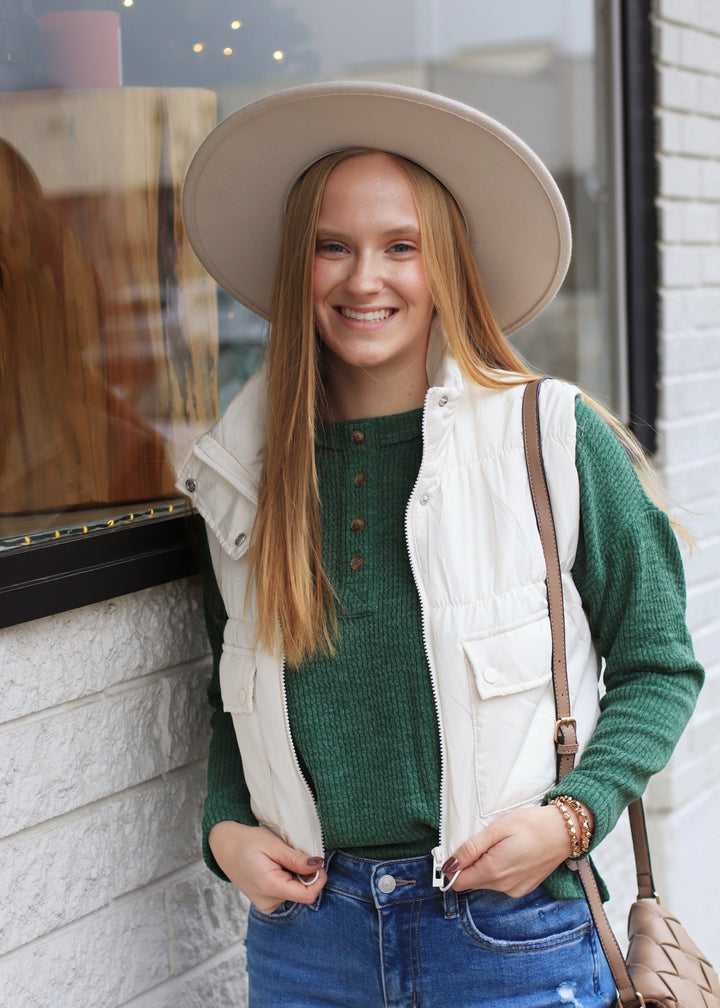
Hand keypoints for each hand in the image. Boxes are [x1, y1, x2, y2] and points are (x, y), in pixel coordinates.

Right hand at [208, 820, 326, 912]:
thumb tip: (318, 865)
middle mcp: (268, 902)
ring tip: (279, 860)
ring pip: (295, 893)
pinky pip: (286, 893)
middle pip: (302, 893)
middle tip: (291, 855)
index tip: (317, 861)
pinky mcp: (266, 902)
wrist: (225, 847)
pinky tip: (275, 868)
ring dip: (295, 876)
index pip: (307, 895)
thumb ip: (296, 859)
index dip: (318, 879)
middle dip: (304, 874)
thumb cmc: (247, 842)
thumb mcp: (273, 845)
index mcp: (269, 888)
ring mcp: (266, 905)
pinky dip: (287, 879)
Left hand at [441, 805, 581, 897]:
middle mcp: (504, 887)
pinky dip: (499, 871)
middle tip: (485, 842)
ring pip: (486, 883)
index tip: (459, 852)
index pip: (459, 883)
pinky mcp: (523, 888)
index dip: (454, 868)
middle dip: (471, 865)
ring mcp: (515, 890)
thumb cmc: (531, 825)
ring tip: (501, 845)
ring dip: (485, 867)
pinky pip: (501, 883)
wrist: (564, 832)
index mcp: (494, 871)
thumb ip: (471, 849)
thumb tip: (450, 864)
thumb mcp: (497, 829)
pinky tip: (510, 854)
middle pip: (472, 882)